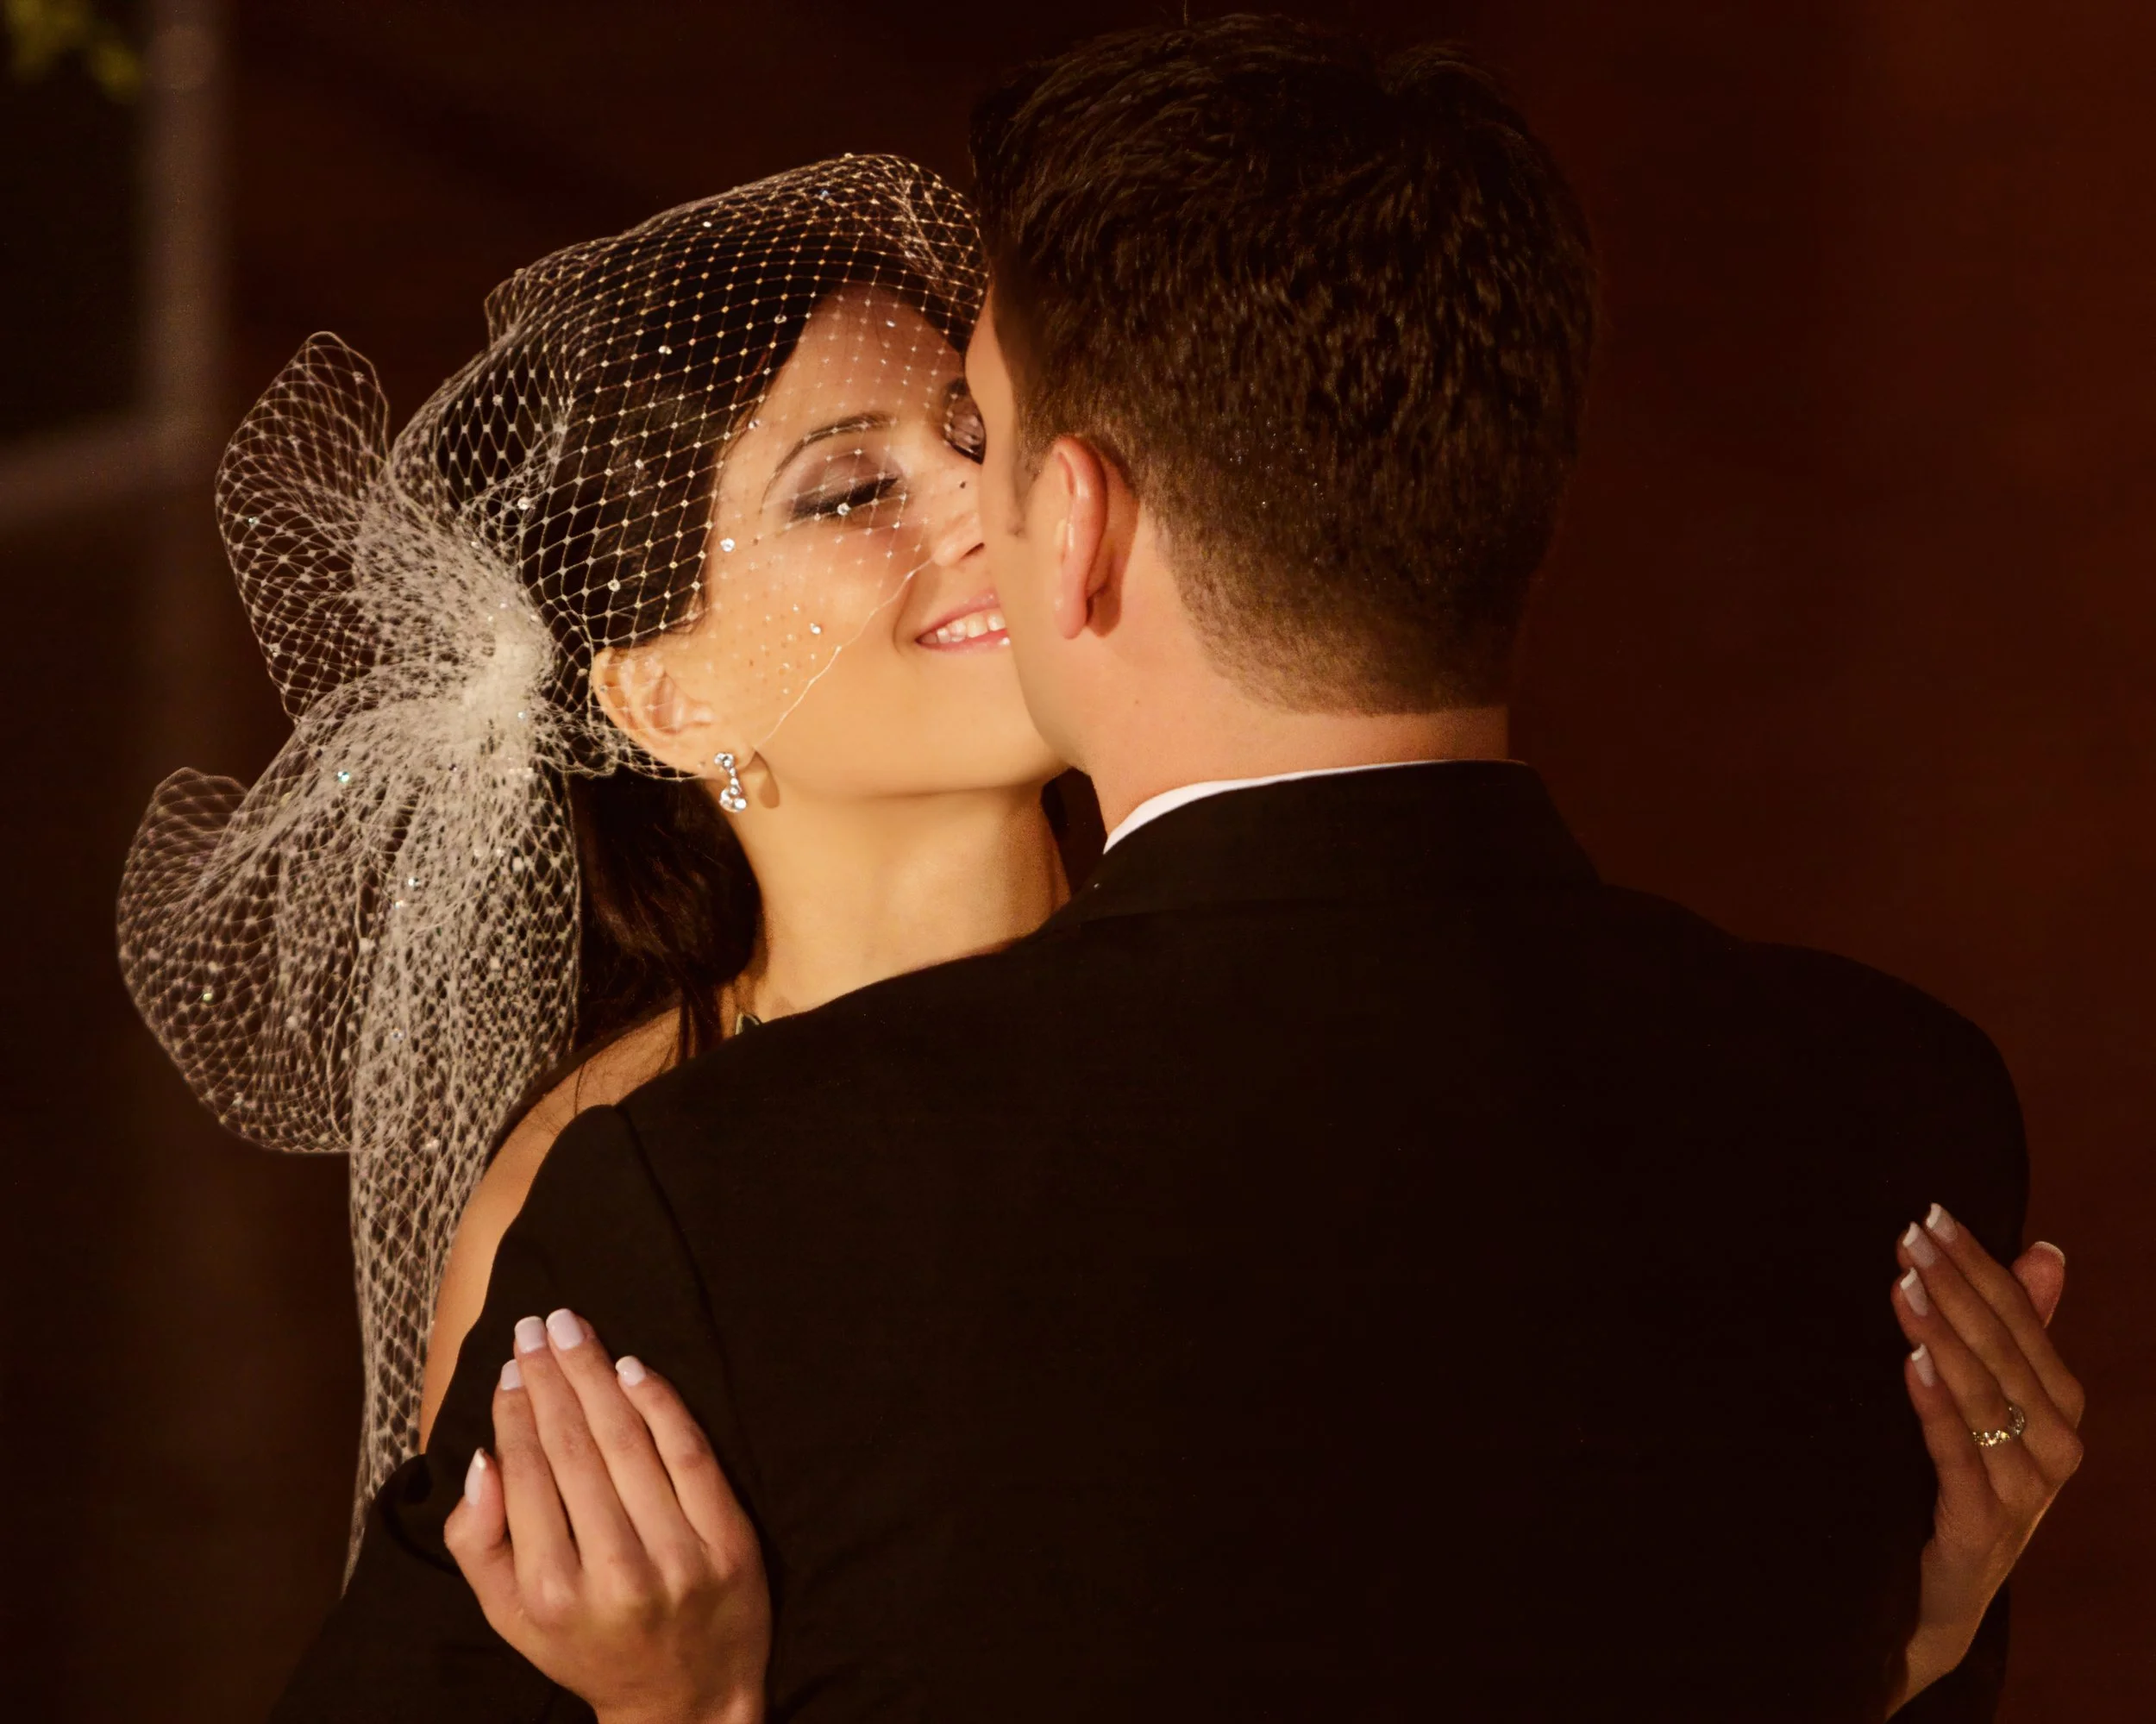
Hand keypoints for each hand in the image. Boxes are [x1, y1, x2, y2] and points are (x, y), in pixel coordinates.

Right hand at [444, 1309, 770, 1723]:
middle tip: (536, 1326)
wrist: (687, 1700)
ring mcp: (679, 1556)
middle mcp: (616, 1573)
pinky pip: (690, 1452)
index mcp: (553, 1593)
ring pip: (630, 1442)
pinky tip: (632, 1367)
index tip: (510, 1368)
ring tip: (572, 1331)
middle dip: (552, 1378)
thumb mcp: (512, 1615)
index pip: (531, 1476)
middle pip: (577, 1448)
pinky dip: (660, 1403)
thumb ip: (479, 1542)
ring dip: (596, 1375)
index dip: (517, 1412)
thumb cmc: (587, 1646)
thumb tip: (481, 1461)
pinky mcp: (730, 1542)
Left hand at [1888, 1207, 2083, 1711]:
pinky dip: (1935, 1406)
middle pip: (2002, 1350)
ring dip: (1941, 1335)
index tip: (1932, 1214)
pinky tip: (1910, 1360)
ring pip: (1984, 1398)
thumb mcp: (1993, 1404)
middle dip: (1954, 1287)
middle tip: (1907, 1235)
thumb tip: (2048, 1250)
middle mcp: (2056, 1447)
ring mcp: (2023, 1491)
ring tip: (1903, 1282)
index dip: (1978, 1264)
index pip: (2021, 1319)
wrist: (1933, 1596)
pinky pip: (1958, 1457)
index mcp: (2061, 1407)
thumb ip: (2022, 1328)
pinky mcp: (1979, 1527)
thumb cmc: (1961, 1482)